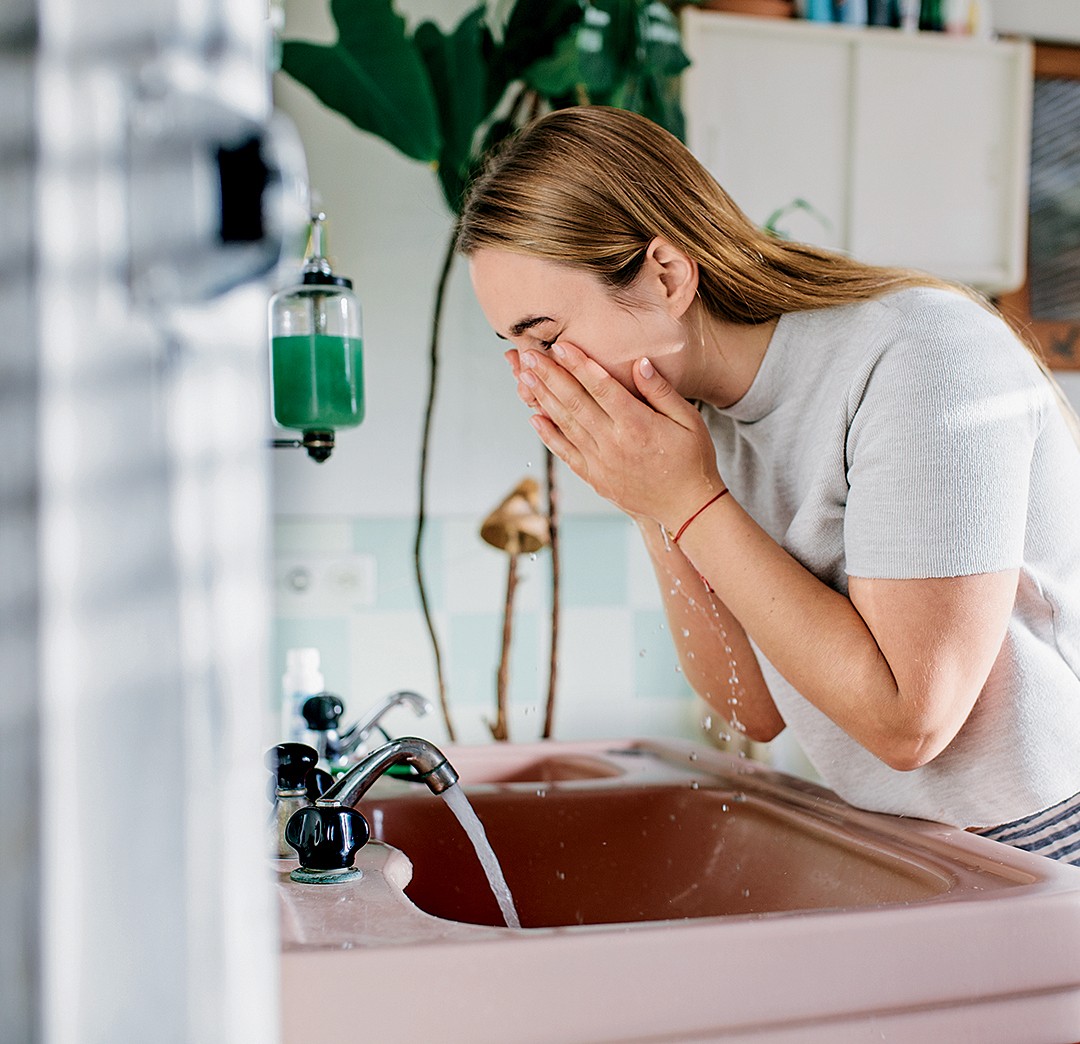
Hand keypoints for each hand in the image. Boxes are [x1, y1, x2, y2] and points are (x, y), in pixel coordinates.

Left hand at [511, 340, 723, 530]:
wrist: (688, 506)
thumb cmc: (693, 458)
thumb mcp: (689, 420)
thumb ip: (661, 391)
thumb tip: (639, 362)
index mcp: (637, 425)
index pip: (601, 387)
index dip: (578, 364)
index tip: (560, 346)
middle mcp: (614, 443)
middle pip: (575, 402)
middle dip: (550, 376)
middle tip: (529, 354)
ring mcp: (601, 462)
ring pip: (566, 424)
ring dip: (543, 399)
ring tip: (525, 377)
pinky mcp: (595, 477)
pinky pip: (566, 453)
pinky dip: (549, 435)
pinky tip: (534, 417)